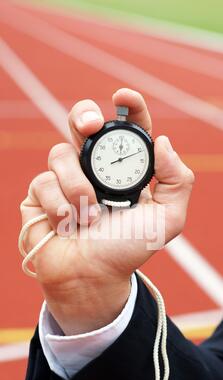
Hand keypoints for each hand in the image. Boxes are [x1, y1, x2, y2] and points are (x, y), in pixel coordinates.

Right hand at [20, 88, 193, 334]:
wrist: (90, 277)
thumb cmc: (127, 249)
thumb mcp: (167, 220)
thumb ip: (177, 181)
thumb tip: (163, 141)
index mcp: (126, 169)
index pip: (129, 128)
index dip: (129, 106)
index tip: (123, 97)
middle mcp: (94, 168)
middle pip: (82, 121)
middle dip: (82, 116)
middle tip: (88, 128)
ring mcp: (65, 178)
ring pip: (60, 153)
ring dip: (77, 188)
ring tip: (88, 218)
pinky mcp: (41, 192)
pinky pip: (44, 181)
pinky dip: (59, 206)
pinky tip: (67, 226)